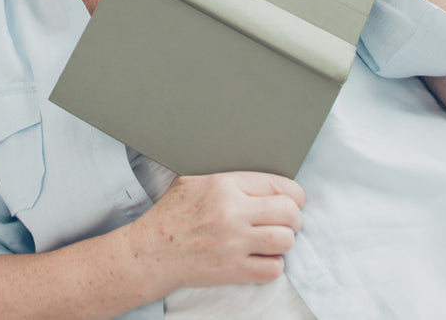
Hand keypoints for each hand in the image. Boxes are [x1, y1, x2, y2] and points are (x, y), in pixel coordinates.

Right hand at [128, 172, 303, 291]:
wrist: (152, 251)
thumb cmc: (172, 214)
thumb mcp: (193, 180)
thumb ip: (225, 176)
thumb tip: (255, 176)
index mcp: (224, 184)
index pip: (278, 184)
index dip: (293, 194)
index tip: (293, 201)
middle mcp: (233, 212)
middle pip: (289, 212)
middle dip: (294, 218)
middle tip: (287, 222)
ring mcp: (234, 243)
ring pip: (285, 240)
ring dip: (284, 242)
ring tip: (274, 240)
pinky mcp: (234, 270)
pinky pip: (273, 269)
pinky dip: (273, 265)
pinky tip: (262, 258)